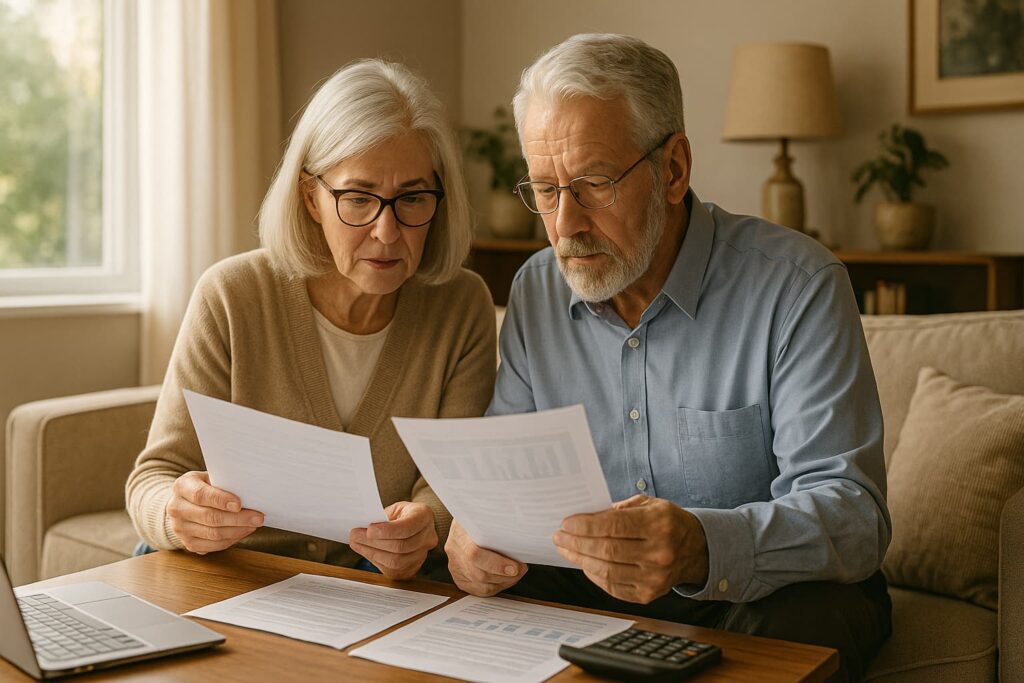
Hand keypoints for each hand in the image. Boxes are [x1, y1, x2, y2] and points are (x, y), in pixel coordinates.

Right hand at [166, 471, 263, 554]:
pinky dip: (231, 540)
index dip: (221, 500)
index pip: (200, 495)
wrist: (184, 502)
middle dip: (237, 518)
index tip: (239, 504)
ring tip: (254, 524)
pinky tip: (244, 532)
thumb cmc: (205, 486)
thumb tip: (249, 490)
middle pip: (209, 517)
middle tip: (258, 517)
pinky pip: (213, 545)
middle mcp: (176, 508)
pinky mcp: (187, 543)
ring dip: (238, 531)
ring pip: (213, 534)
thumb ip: (224, 481)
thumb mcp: (210, 477)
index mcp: (181, 486)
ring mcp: (180, 528)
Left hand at [349, 501, 437, 579]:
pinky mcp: (413, 568)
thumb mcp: (394, 509)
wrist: (413, 525)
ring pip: (397, 561)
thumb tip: (362, 526)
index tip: (369, 529)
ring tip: (357, 543)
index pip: (408, 527)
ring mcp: (422, 555)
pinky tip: (366, 551)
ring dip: (372, 553)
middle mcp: (428, 537)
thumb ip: (382, 517)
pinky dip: (376, 561)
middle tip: (355, 536)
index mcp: (424, 516)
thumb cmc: (401, 514)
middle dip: (374, 543)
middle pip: (401, 546)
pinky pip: (393, 570)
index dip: (387, 531)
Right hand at [444, 520, 527, 595]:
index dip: (497, 565)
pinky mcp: (458, 576)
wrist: (464, 516)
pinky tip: (506, 578)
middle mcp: (454, 551)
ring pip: (481, 585)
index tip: (516, 567)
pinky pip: (479, 590)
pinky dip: (496, 586)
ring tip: (517, 572)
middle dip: (505, 576)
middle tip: (522, 568)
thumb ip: (498, 519)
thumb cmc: (480, 514)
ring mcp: (455, 565)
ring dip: (504, 582)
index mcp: (459, 532)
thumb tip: (518, 526)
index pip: (475, 555)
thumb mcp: (485, 512)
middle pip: (479, 574)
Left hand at [552, 495, 708, 603]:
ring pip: (606, 571)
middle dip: (576, 542)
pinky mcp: (648, 595)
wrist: (696, 550)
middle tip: (559, 536)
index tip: (566, 523)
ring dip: (580, 559)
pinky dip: (594, 575)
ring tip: (566, 549)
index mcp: (659, 524)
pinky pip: (612, 587)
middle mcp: (659, 553)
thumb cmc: (668, 523)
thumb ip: (619, 508)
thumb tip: (585, 517)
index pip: (614, 526)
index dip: (585, 526)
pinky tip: (584, 563)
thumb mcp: (650, 504)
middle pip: (606, 550)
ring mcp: (654, 578)